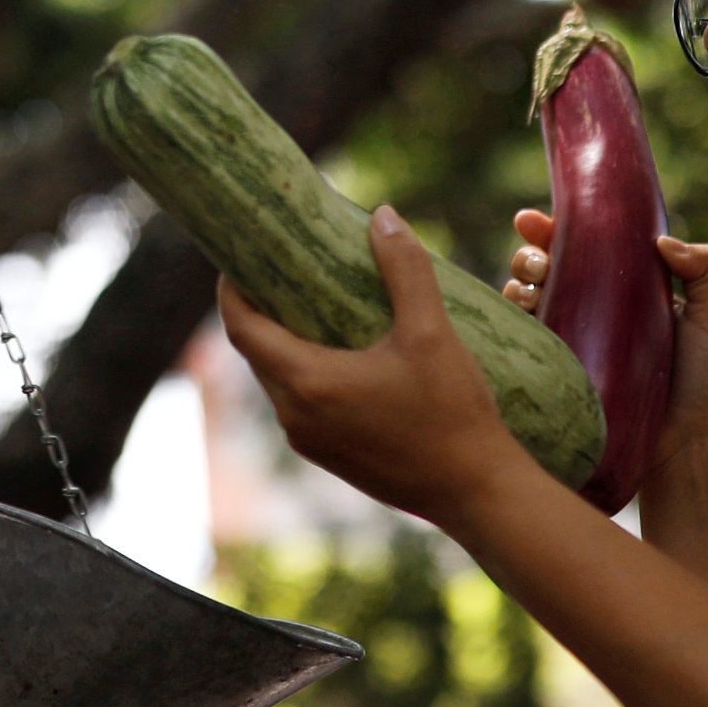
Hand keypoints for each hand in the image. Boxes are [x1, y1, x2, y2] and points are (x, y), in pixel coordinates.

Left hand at [219, 205, 533, 523]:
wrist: (476, 491)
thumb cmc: (453, 411)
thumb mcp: (431, 332)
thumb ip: (405, 269)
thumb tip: (384, 215)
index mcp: (306, 382)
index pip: (241, 328)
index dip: (231, 289)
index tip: (238, 255)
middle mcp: (295, 416)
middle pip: (255, 352)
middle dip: (257, 309)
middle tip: (277, 268)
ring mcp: (309, 441)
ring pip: (276, 379)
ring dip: (281, 342)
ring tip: (306, 302)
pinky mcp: (328, 456)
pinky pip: (297, 403)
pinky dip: (301, 370)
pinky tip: (335, 350)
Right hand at [503, 211, 707, 488]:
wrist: (685, 444)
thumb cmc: (704, 382)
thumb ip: (705, 270)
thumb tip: (662, 241)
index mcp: (623, 287)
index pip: (581, 246)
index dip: (552, 228)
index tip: (531, 220)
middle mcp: (590, 309)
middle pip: (544, 267)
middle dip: (529, 254)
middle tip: (540, 262)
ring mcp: (569, 339)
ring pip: (525, 297)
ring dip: (518, 282)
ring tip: (532, 287)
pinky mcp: (556, 371)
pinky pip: (522, 338)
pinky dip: (512, 318)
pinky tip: (520, 313)